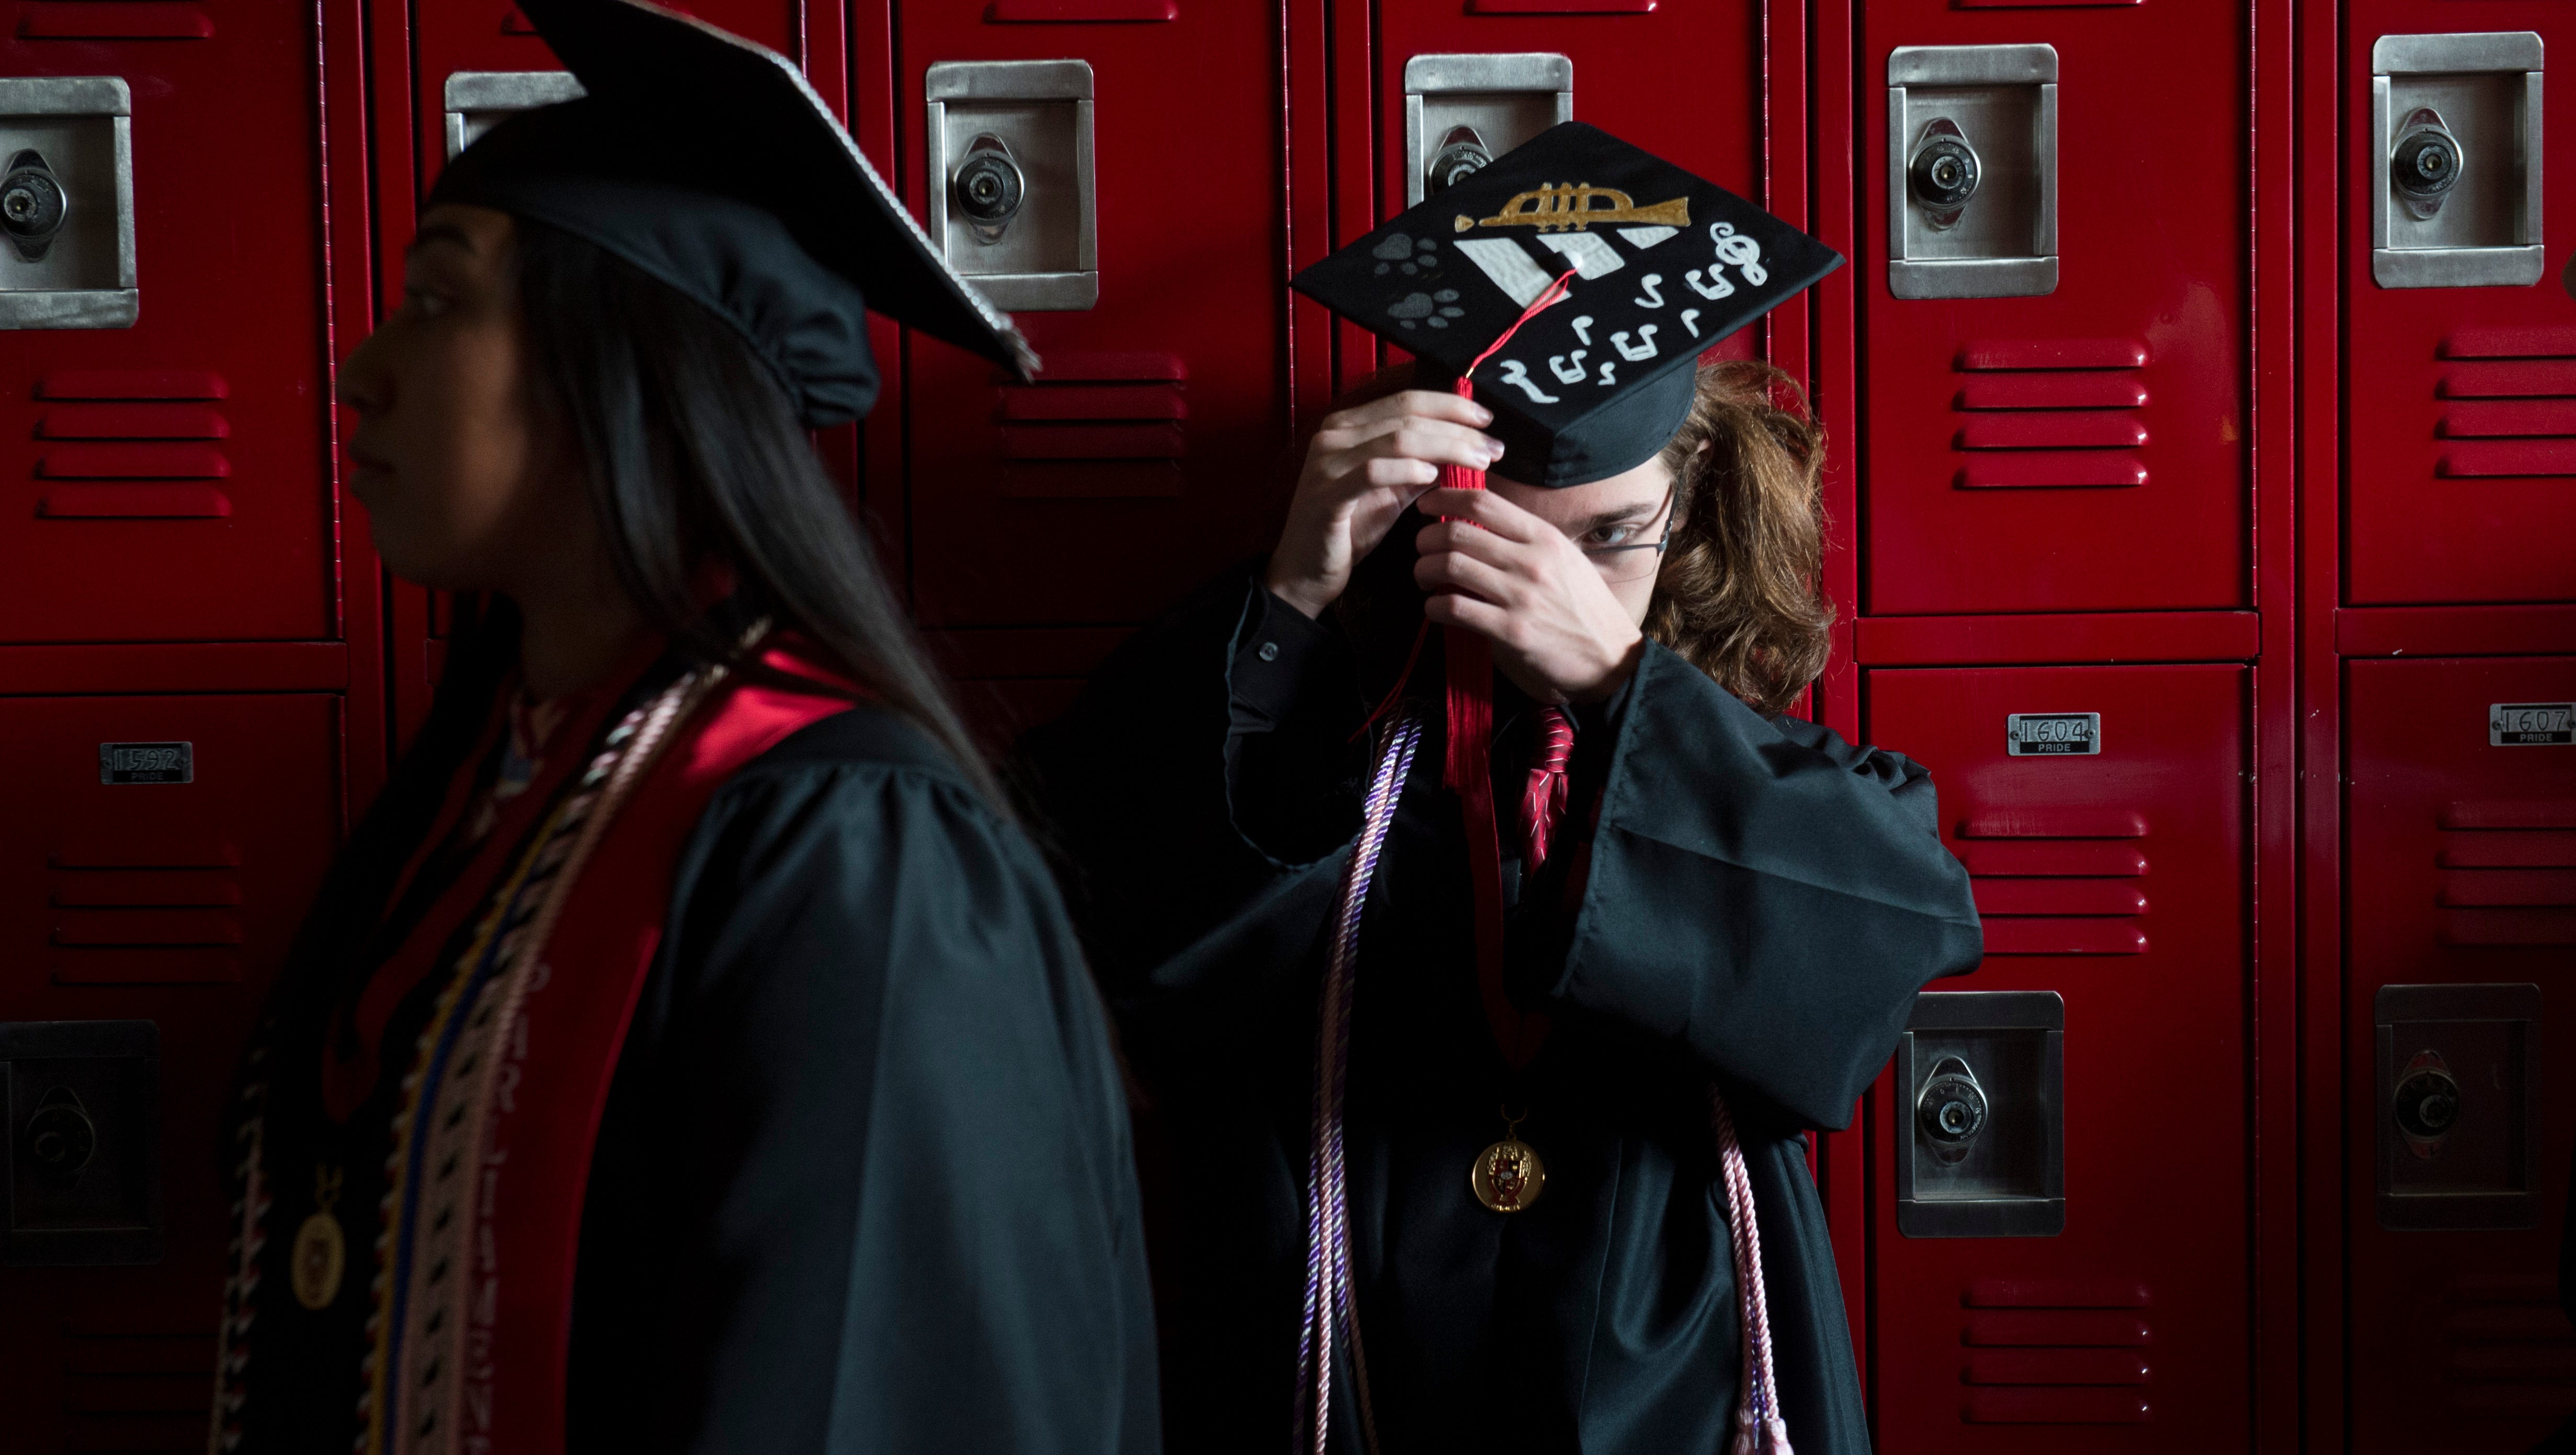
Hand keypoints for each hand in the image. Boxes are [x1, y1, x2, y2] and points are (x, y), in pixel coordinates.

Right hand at [1264, 391, 1503, 618]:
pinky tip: (1434, 475)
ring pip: (1397, 438)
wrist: (1305, 573)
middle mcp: (1333, 435)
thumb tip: (1463, 446)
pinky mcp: (1326, 494)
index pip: (1407, 401)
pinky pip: (1373, 472)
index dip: (1452, 406)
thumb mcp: (1391, 491)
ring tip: (1479, 460)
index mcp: (1348, 426)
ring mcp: (1326, 462)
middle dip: (1458, 428)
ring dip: (1446, 446)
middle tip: (1494, 445)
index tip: (1488, 421)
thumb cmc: (1348, 530)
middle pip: (1407, 415)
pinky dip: (1407, 469)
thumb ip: (1419, 465)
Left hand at [1412, 487, 1645, 703]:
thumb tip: (1477, 526)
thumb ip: (1524, 542)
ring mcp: (1521, 596)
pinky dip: (1433, 606)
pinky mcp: (1511, 631)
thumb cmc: (1583, 608)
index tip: (1427, 504)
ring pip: (1449, 566)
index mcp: (1543, 537)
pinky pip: (1454, 608)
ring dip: (1424, 570)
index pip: (1483, 502)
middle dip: (1426, 538)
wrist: (1611, 657)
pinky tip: (1435, 609)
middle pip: (1457, 532)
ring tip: (1424, 579)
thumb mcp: (1563, 559)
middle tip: (1421, 549)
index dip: (1445, 497)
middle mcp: (1531, 561)